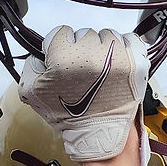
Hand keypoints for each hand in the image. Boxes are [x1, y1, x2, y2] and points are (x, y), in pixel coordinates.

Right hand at [19, 26, 148, 161]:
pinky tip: (117, 61)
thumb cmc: (71, 115)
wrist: (99, 132)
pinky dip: (125, 47)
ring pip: (107, 35)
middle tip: (83, 68)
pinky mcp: (136, 63)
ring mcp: (117, 57)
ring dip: (103, 48)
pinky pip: (131, 39)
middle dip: (81, 48)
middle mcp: (93, 54)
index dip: (59, 47)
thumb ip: (30, 66)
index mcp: (65, 58)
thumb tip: (40, 53)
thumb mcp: (33, 93)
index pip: (60, 33)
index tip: (64, 58)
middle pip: (84, 34)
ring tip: (101, 68)